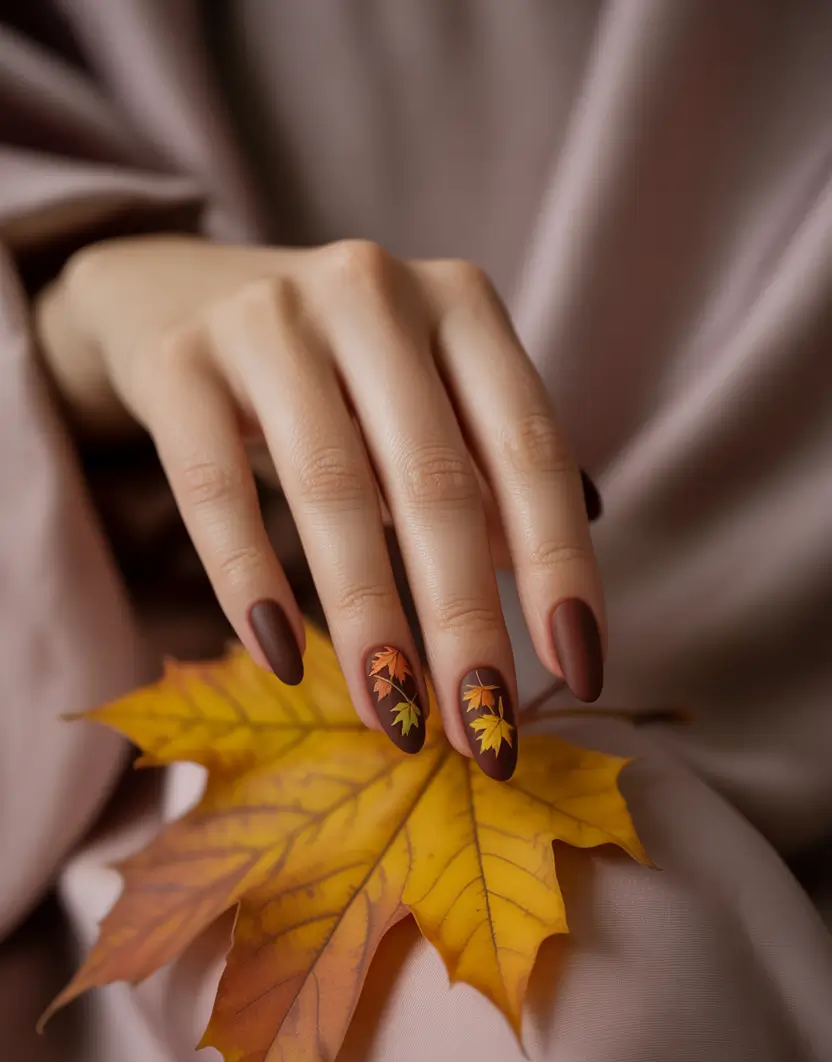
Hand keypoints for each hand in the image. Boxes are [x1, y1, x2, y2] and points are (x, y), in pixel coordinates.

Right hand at [36, 236, 604, 778]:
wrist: (175, 293)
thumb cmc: (334, 371)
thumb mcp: (425, 398)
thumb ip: (489, 481)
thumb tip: (555, 614)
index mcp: (461, 304)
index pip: (532, 448)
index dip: (561, 567)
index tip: (578, 675)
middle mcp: (374, 293)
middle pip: (436, 481)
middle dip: (466, 623)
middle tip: (482, 731)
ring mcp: (270, 318)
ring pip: (332, 490)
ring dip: (370, 622)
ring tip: (392, 717)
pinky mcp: (179, 361)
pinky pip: (218, 491)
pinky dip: (251, 583)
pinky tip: (282, 660)